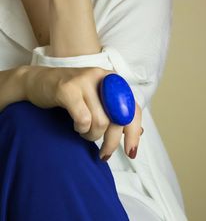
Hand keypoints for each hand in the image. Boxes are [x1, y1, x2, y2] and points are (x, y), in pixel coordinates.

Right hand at [23, 65, 142, 159]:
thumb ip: (117, 113)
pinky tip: (76, 125)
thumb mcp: (98, 101)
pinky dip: (81, 128)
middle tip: (104, 154)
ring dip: (92, 135)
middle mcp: (103, 77)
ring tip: (84, 132)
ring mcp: (85, 81)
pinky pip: (83, 119)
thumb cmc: (73, 95)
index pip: (132, 109)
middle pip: (117, 119)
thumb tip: (139, 130)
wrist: (38, 81)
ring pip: (100, 122)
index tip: (131, 152)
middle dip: (111, 142)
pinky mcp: (68, 89)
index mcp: (114, 81)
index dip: (134, 133)